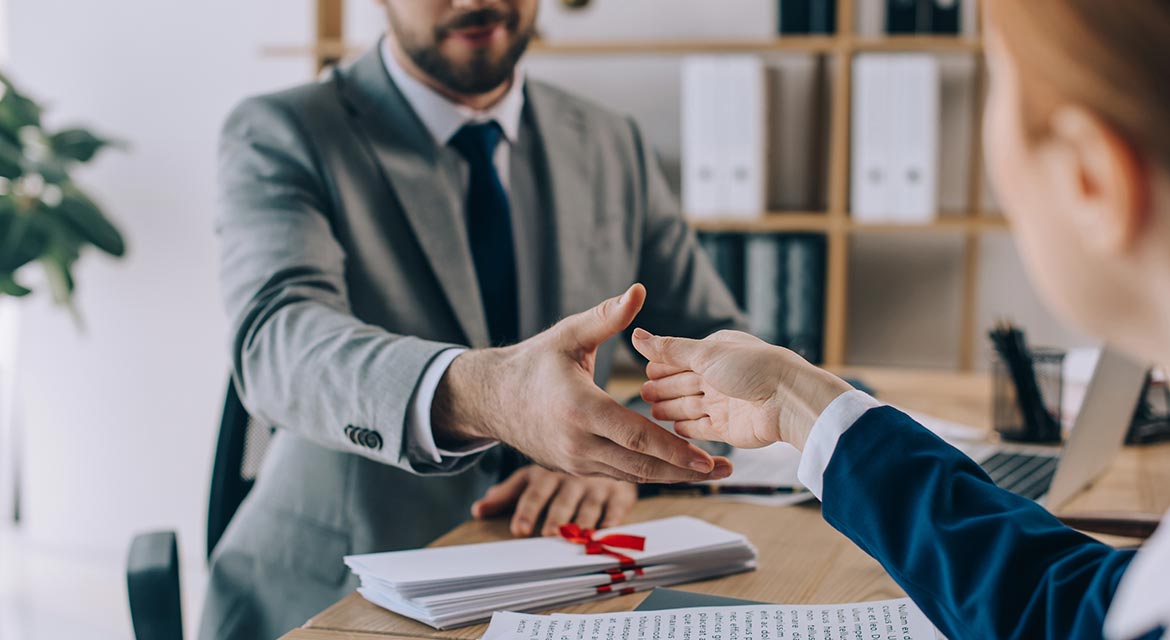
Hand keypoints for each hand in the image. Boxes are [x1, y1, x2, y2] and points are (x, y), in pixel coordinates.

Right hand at [431, 284, 732, 483]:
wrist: (493, 398)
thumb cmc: (533, 363)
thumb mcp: (567, 335)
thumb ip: (606, 317)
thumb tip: (638, 290)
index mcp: (580, 410)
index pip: (637, 436)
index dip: (674, 450)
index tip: (707, 457)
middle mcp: (578, 443)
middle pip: (642, 465)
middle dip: (685, 471)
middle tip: (723, 469)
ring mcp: (576, 462)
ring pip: (632, 475)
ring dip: (672, 476)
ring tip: (709, 472)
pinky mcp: (575, 469)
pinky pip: (618, 474)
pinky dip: (648, 473)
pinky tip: (675, 468)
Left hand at [471, 465, 637, 536]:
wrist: (603, 448)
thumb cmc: (560, 473)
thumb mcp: (532, 477)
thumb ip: (506, 495)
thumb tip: (476, 511)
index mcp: (548, 476)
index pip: (535, 494)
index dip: (527, 512)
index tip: (519, 530)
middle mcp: (572, 480)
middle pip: (562, 502)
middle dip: (557, 519)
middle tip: (550, 534)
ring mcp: (598, 486)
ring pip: (589, 507)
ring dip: (584, 522)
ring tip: (580, 536)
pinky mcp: (621, 493)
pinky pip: (617, 508)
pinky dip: (613, 520)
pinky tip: (608, 531)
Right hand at [631, 329, 852, 450]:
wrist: (787, 400)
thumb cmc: (752, 368)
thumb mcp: (707, 353)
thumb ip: (670, 349)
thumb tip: (636, 335)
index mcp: (716, 353)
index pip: (681, 359)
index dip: (663, 366)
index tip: (645, 372)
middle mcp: (719, 377)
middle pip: (683, 384)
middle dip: (664, 388)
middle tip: (643, 393)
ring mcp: (724, 403)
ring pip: (689, 407)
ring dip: (671, 409)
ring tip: (652, 412)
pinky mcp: (728, 428)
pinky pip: (702, 429)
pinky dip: (688, 430)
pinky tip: (674, 429)